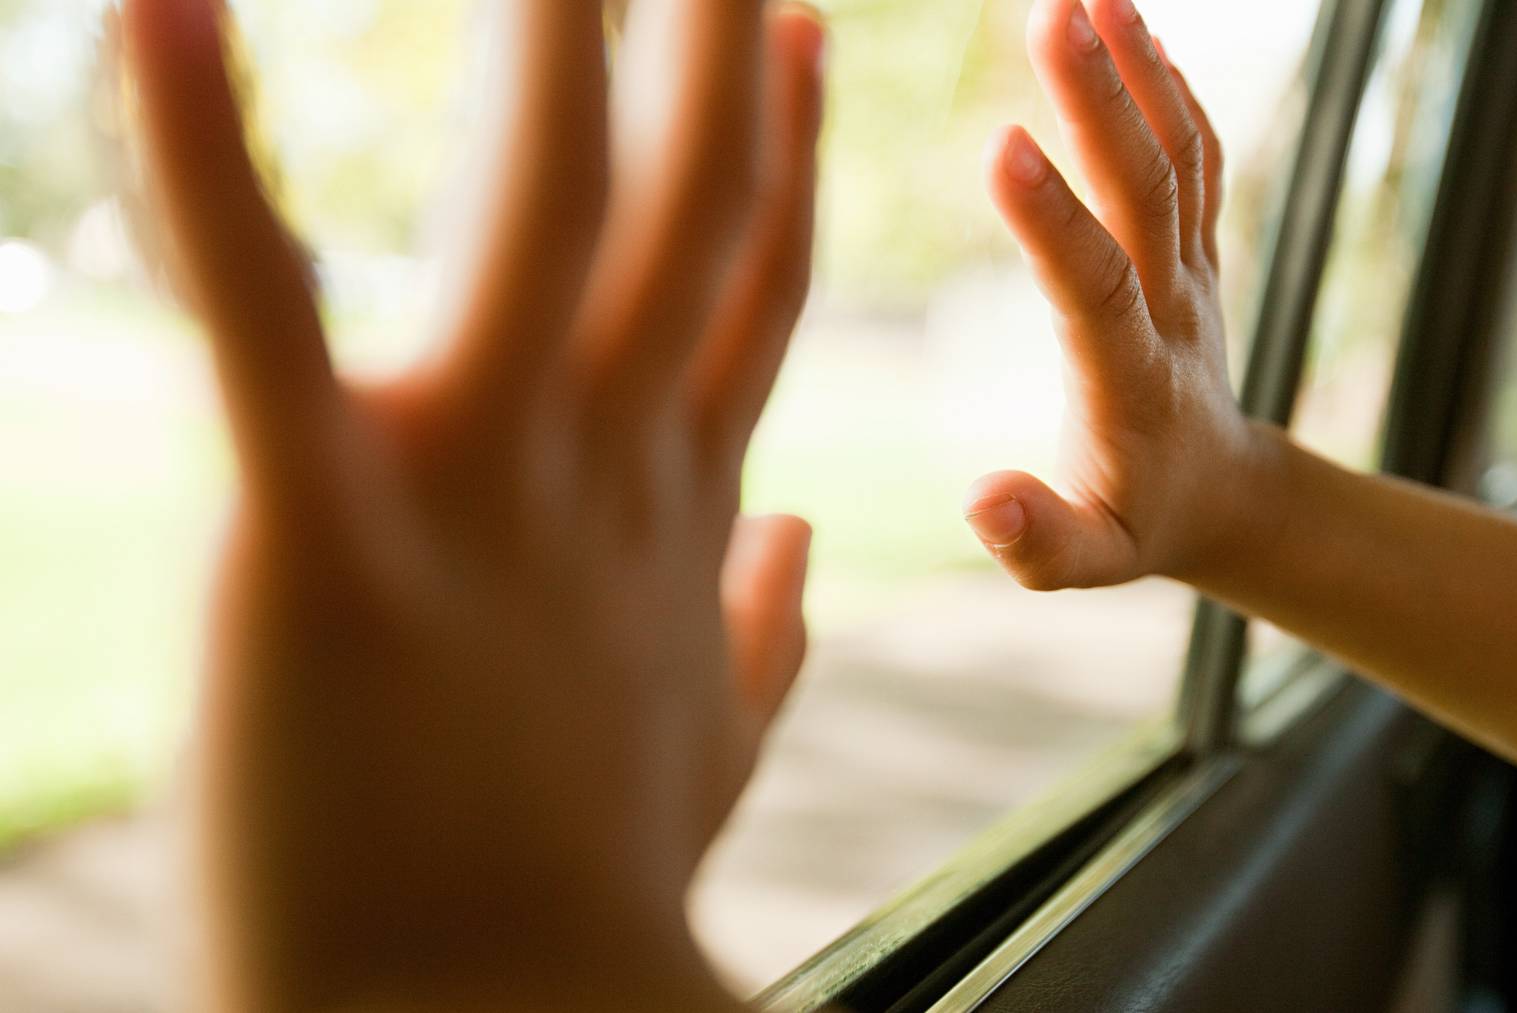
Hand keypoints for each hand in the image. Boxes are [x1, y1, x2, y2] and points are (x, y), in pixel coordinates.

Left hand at [123, 0, 822, 1005]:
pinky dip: (205, 160)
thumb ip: (770, 630)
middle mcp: (601, 467)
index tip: (799, 33)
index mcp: (671, 509)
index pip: (750, 285)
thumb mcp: (709, 747)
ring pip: (538, 215)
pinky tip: (166, 5)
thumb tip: (808, 535)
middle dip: (712, 45)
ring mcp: (477, 491)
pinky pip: (262, 317)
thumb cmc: (585, 901)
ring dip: (550, 42)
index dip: (781, 152)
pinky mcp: (321, 538)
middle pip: (682, 207)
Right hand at [965, 0, 1263, 590]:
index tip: (1002, 144)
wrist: (1226, 496)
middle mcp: (1172, 308)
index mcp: (1131, 381)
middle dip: (1099, 102)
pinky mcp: (1199, 246)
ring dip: (1138, 70)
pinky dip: (1172, 88)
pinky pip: (1198, 156)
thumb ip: (1037, 541)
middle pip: (1146, 192)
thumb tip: (980, 501)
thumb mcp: (1087, 562)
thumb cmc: (1137, 526)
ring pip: (1178, 157)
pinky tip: (1132, 28)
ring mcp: (1194, 269)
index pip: (1094, 287)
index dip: (1052, 221)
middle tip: (1051, 13)